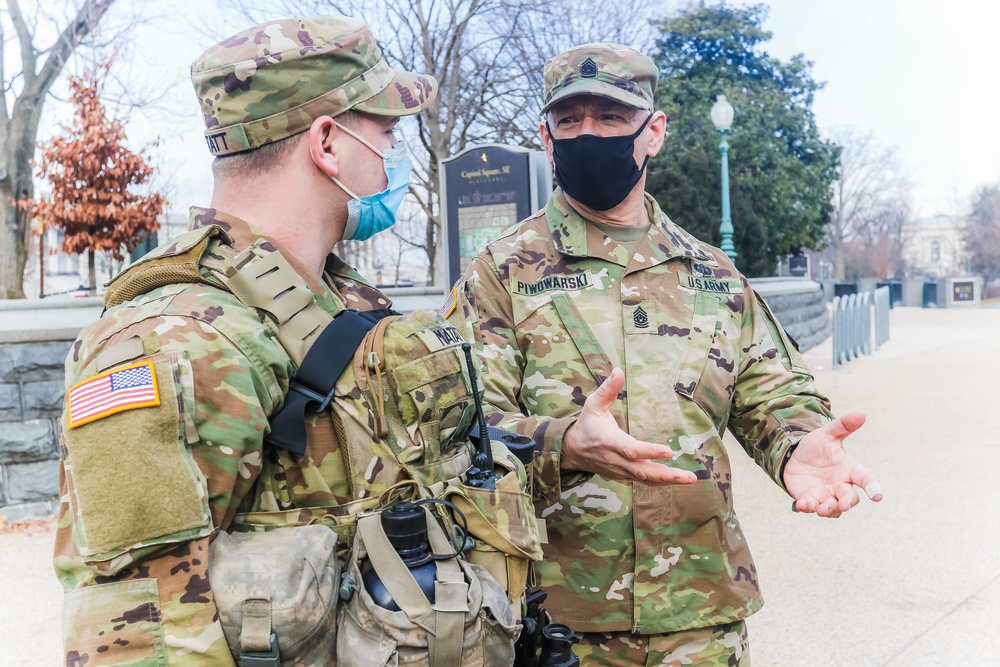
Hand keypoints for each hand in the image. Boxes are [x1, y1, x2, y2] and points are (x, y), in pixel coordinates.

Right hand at [561, 368, 696, 484]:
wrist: (573, 451)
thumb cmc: (587, 425)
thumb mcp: (593, 404)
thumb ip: (607, 389)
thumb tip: (618, 370)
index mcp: (609, 441)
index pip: (631, 450)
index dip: (649, 452)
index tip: (668, 452)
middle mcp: (616, 460)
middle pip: (642, 471)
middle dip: (666, 475)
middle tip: (689, 476)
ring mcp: (620, 471)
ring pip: (645, 479)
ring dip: (668, 480)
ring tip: (690, 478)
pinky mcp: (623, 476)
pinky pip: (643, 482)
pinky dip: (660, 483)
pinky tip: (677, 480)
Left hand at [784, 411, 883, 517]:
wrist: (794, 455)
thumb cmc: (817, 446)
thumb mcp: (827, 434)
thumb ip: (843, 426)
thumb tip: (861, 413)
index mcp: (849, 469)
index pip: (865, 479)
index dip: (872, 487)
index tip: (877, 496)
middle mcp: (840, 485)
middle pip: (850, 498)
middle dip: (847, 503)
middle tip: (842, 505)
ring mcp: (825, 494)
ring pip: (833, 508)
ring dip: (828, 510)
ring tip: (822, 509)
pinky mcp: (810, 499)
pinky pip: (811, 508)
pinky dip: (808, 508)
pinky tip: (802, 504)